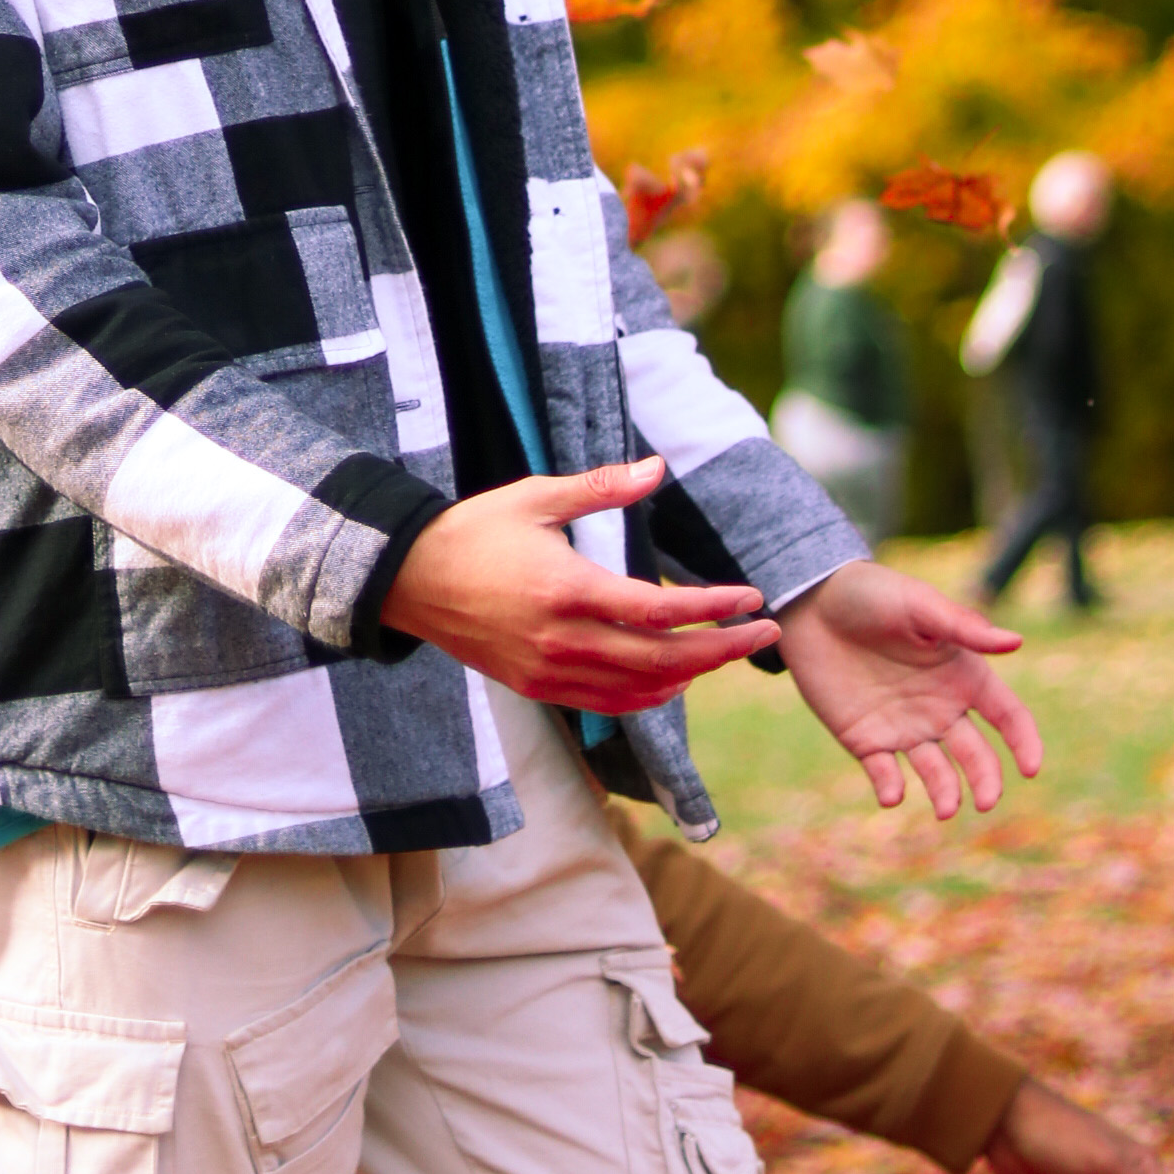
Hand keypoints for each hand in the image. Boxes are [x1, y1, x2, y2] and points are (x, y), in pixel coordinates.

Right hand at [380, 459, 780, 710]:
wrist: (408, 580)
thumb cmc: (473, 529)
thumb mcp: (536, 496)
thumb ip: (602, 488)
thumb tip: (658, 468)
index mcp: (566, 589)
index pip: (659, 610)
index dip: (712, 608)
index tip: (751, 598)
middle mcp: (562, 640)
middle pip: (663, 660)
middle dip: (722, 650)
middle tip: (764, 634)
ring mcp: (549, 672)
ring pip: (640, 691)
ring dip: (692, 675)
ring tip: (726, 651)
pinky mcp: (538, 688)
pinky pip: (608, 705)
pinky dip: (649, 696)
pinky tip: (673, 680)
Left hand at [773, 559, 1043, 818]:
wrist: (812, 602)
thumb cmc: (873, 594)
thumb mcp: (919, 604)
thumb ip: (963, 627)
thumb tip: (1017, 642)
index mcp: (963, 676)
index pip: (1008, 716)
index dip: (1024, 742)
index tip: (1031, 768)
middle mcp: (941, 709)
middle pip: (976, 754)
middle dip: (985, 780)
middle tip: (985, 801)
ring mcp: (905, 728)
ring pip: (936, 772)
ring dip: (945, 793)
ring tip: (945, 809)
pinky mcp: (867, 740)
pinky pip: (885, 773)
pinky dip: (891, 788)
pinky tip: (892, 793)